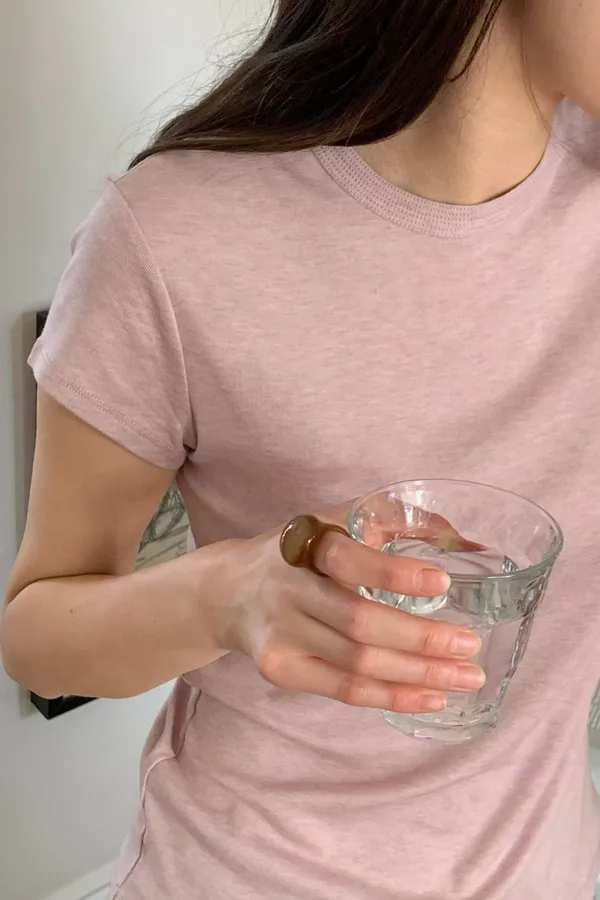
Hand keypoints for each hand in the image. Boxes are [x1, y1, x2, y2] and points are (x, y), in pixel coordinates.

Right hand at [212, 505, 484, 713]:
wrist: (232, 590)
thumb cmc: (303, 553)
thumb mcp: (338, 521)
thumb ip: (397, 520)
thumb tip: (467, 540)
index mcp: (305, 544)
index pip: (347, 560)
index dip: (393, 573)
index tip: (442, 582)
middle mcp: (289, 588)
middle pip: (358, 622)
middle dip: (420, 638)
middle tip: (470, 644)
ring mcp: (281, 634)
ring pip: (357, 663)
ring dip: (417, 674)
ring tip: (466, 677)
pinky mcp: (281, 669)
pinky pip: (343, 690)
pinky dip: (392, 697)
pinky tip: (430, 697)